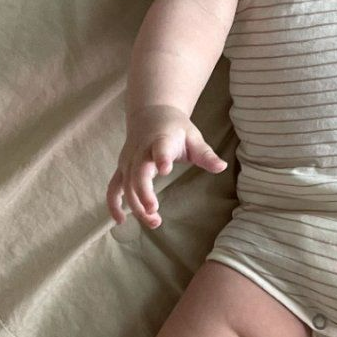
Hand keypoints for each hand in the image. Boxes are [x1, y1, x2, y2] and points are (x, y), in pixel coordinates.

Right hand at [106, 106, 227, 227]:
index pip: (160, 148)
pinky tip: (121, 221)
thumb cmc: (176, 129)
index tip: (165, 169)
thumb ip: (206, 154)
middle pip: (138, 173)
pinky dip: (114, 204)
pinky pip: (114, 187)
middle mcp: (141, 151)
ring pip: (126, 185)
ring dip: (136, 205)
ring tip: (154, 221)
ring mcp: (128, 160)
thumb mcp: (194, 137)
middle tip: (155, 211)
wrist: (151, 114)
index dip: (161, 158)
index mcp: (161, 140)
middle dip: (143, 193)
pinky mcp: (122, 168)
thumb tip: (222, 167)